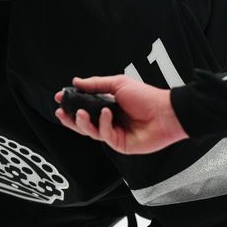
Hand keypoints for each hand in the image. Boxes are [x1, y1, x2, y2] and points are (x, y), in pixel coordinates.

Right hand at [54, 75, 187, 153]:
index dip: (71, 103)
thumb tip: (76, 81)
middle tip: (61, 112)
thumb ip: (96, 85)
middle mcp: (109, 120)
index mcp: (108, 106)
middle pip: (84, 123)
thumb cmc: (146, 97)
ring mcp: (114, 133)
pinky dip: (103, 124)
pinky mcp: (120, 144)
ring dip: (82, 122)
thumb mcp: (118, 84)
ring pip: (91, 132)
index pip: (84, 106)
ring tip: (80, 113)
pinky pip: (105, 136)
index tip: (59, 98)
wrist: (166, 112)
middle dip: (70, 119)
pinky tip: (107, 114)